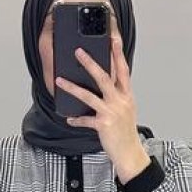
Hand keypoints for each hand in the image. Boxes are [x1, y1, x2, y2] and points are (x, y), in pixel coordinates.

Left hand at [55, 32, 145, 171]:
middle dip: (90, 63)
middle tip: (78, 51)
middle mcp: (120, 101)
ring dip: (72, 87)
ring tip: (60, 80)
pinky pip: (85, 119)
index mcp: (127, 95)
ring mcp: (111, 112)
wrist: (130, 152)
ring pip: (89, 95)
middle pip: (104, 77)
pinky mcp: (103, 124)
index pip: (123, 69)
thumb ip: (117, 95)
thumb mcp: (126, 109)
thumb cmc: (126, 131)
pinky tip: (69, 118)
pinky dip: (76, 119)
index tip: (113, 38)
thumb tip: (104, 83)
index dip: (118, 53)